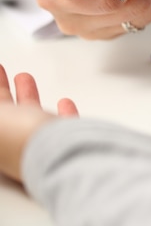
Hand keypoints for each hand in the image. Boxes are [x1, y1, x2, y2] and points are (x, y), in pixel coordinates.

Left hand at [0, 64, 77, 181]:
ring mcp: (42, 145)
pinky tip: (63, 103)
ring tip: (24, 78)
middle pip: (6, 115)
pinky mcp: (68, 143)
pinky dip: (62, 113)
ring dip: (27, 95)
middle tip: (0, 73)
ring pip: (31, 116)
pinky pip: (62, 125)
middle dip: (2, 91)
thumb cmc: (19, 139)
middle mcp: (15, 146)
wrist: (60, 153)